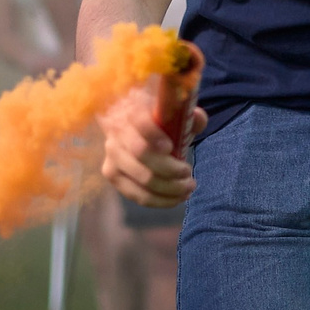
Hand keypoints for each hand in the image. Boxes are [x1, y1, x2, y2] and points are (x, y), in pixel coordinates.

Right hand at [96, 87, 201, 207]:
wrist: (134, 125)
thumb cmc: (160, 118)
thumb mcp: (174, 110)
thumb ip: (188, 114)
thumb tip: (197, 120)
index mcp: (132, 108)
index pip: (139, 121)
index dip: (154, 135)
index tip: (171, 147)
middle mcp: (117, 131)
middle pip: (142, 154)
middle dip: (171, 168)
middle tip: (189, 173)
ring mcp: (112, 155)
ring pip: (142, 178)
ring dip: (170, 188)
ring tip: (188, 188)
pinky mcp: (112, 174)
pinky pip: (137, 195)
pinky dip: (160, 201)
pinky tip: (176, 198)